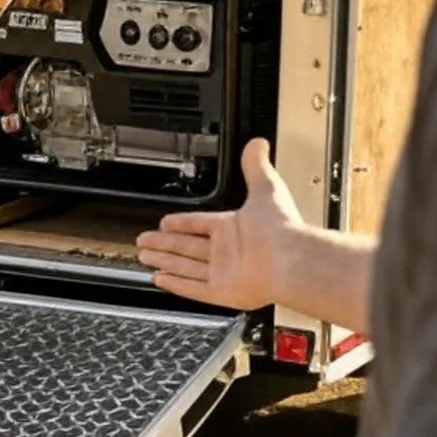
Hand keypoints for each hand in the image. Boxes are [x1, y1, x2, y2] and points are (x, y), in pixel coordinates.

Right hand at [136, 139, 303, 310]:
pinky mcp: (222, 292)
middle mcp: (227, 251)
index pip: (199, 224)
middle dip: (163, 243)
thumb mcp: (265, 188)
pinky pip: (193, 287)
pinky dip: (175, 284)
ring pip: (185, 266)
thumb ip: (256, 166)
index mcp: (233, 228)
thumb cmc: (281, 228)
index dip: (181, 222)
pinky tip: (160, 280)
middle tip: (144, 240)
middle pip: (186, 246)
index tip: (165, 222)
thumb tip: (258, 144)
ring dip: (164, 261)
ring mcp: (224, 272)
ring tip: (144, 256)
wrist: (291, 261)